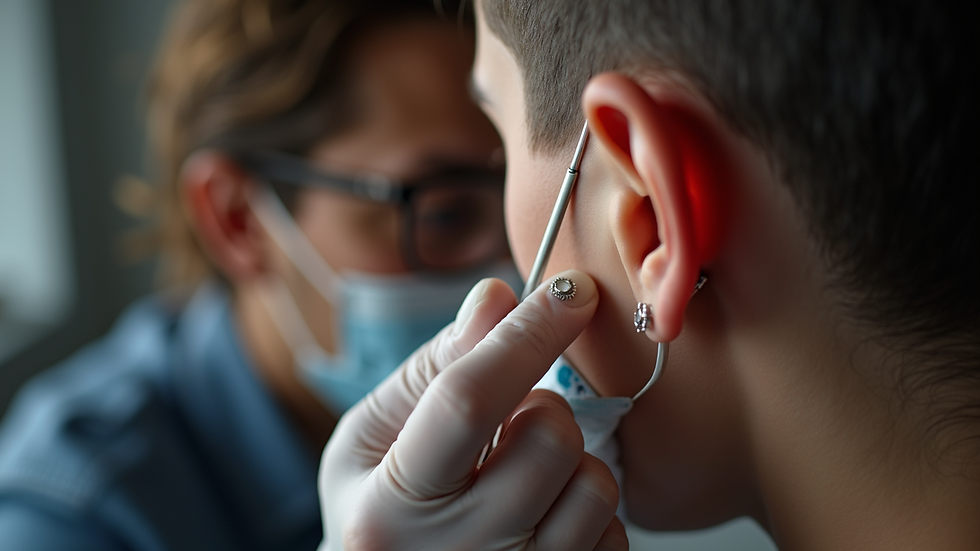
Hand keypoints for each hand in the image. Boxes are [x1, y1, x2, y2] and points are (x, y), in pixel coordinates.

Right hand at [317, 270, 627, 550]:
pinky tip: (542, 513)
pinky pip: (614, 532)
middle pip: (549, 439)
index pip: (468, 400)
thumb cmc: (379, 507)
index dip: (526, 334)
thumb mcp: (374, 436)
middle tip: (509, 424)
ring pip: (594, 485)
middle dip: (542, 407)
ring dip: (568, 461)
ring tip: (520, 473)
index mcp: (388, 507)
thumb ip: (436, 366)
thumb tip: (498, 296)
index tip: (569, 292)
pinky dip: (584, 507)